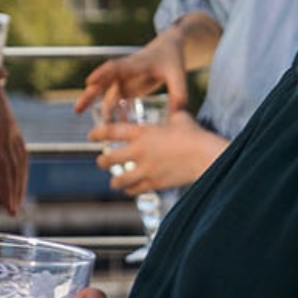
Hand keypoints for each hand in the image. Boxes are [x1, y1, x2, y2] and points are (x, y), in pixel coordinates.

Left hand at [0, 92, 28, 216]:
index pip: (3, 168)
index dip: (7, 189)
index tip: (9, 208)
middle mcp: (6, 135)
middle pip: (14, 169)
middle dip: (15, 192)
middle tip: (13, 213)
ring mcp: (13, 132)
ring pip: (21, 162)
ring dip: (20, 184)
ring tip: (17, 204)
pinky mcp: (15, 130)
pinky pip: (22, 153)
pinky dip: (21, 170)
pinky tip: (19, 182)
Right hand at [72, 37, 189, 116]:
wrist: (168, 49)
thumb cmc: (172, 59)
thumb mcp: (179, 74)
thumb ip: (179, 92)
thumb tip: (178, 112)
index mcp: (135, 64)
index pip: (115, 68)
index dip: (102, 74)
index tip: (89, 81)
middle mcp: (125, 72)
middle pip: (102, 83)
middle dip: (89, 95)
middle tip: (77, 109)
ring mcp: (125, 80)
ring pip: (107, 95)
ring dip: (101, 108)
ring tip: (95, 123)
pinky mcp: (128, 87)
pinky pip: (118, 101)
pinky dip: (117, 112)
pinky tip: (117, 125)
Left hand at [90, 115, 227, 194]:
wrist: (206, 157)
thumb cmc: (196, 135)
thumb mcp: (181, 119)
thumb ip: (173, 115)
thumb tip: (177, 107)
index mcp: (143, 133)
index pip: (111, 131)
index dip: (98, 133)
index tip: (91, 136)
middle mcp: (139, 151)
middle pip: (108, 159)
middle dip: (102, 162)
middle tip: (101, 162)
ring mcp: (146, 169)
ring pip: (119, 180)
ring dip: (115, 181)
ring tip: (115, 182)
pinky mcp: (154, 184)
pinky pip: (135, 190)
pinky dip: (131, 190)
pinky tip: (131, 190)